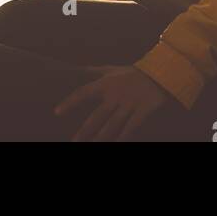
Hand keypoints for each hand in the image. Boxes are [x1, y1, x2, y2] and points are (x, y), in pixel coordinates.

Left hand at [54, 65, 175, 140]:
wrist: (159, 72)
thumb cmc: (131, 72)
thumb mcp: (111, 69)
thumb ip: (93, 72)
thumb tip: (75, 70)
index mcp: (105, 84)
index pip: (83, 93)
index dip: (70, 102)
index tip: (57, 112)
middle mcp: (115, 96)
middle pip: (96, 117)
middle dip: (84, 131)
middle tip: (74, 142)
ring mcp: (129, 105)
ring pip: (112, 126)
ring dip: (101, 138)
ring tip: (92, 146)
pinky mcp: (142, 112)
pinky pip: (130, 128)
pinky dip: (122, 138)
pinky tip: (116, 144)